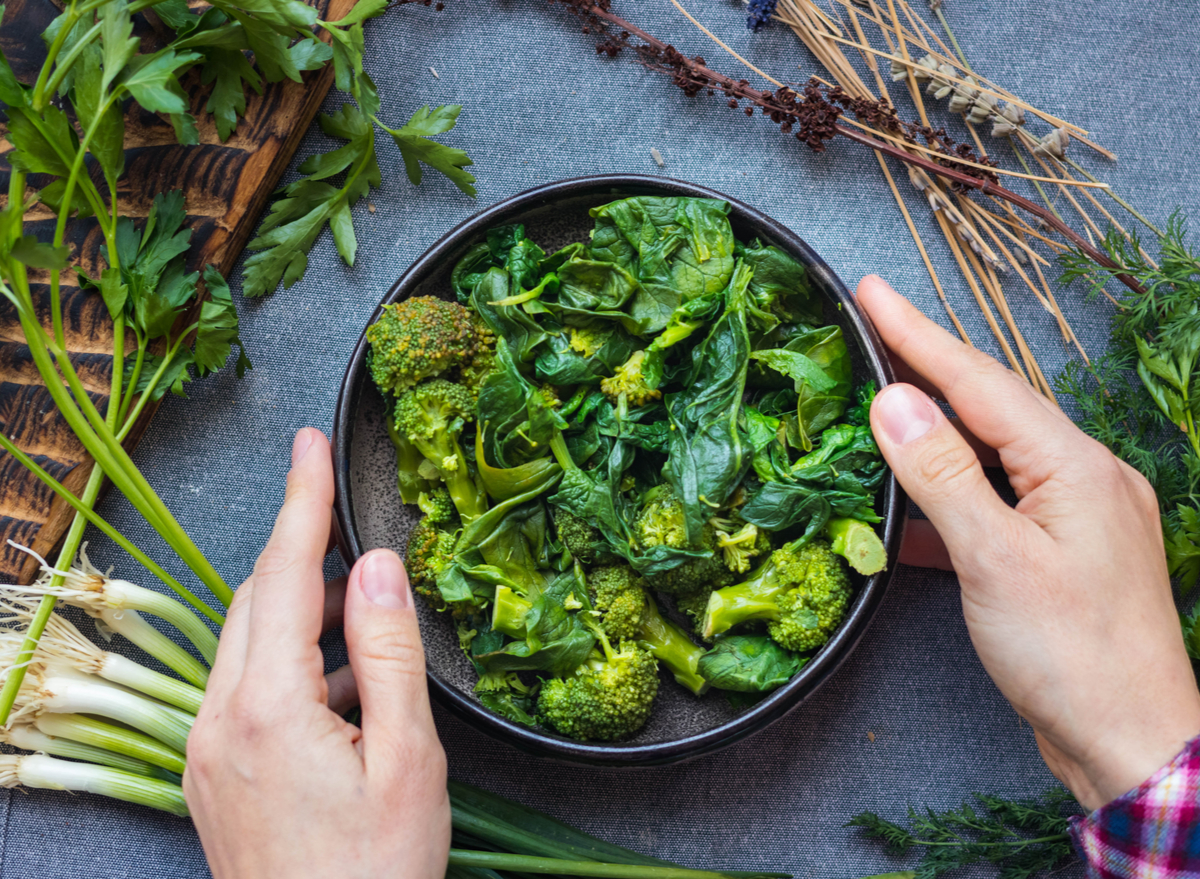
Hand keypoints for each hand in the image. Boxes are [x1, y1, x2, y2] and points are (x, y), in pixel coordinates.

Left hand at [184, 428, 449, 877]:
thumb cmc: (376, 870)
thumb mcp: (406, 757)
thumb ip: (388, 651)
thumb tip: (378, 566)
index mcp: (267, 707)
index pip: (284, 573)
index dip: (302, 499)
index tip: (311, 442)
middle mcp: (218, 720)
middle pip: (259, 601)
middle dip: (312, 566)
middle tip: (373, 568)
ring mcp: (205, 750)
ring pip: (251, 644)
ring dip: (308, 622)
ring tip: (373, 652)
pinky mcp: (210, 774)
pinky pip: (247, 689)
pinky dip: (294, 669)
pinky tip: (346, 701)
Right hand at [858, 275, 1199, 811]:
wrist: (1132, 743)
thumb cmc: (1072, 656)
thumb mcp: (995, 559)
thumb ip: (940, 472)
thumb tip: (894, 398)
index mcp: (1074, 465)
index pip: (980, 382)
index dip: (918, 333)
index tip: (869, 290)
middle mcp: (1083, 477)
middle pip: (990, 406)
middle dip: (925, 367)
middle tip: (867, 328)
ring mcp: (1075, 516)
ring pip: (991, 454)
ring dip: (931, 432)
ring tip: (876, 405)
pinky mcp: (1060, 553)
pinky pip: (996, 503)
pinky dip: (948, 497)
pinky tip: (907, 509)